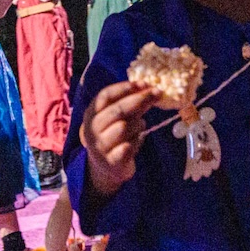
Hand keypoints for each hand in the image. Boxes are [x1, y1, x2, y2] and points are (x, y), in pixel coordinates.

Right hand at [80, 81, 157, 195]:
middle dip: (140, 99)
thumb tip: (150, 89)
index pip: (105, 95)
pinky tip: (136, 142)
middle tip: (158, 93)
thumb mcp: (116, 117)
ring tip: (139, 128)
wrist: (106, 167)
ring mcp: (99, 146)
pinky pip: (129, 146)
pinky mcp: (110, 161)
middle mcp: (91, 128)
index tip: (144, 83)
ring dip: (138, 125)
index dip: (125, 88)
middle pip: (117, 110)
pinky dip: (137, 142)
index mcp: (91, 113)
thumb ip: (129, 103)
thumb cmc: (113, 135)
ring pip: (124, 127)